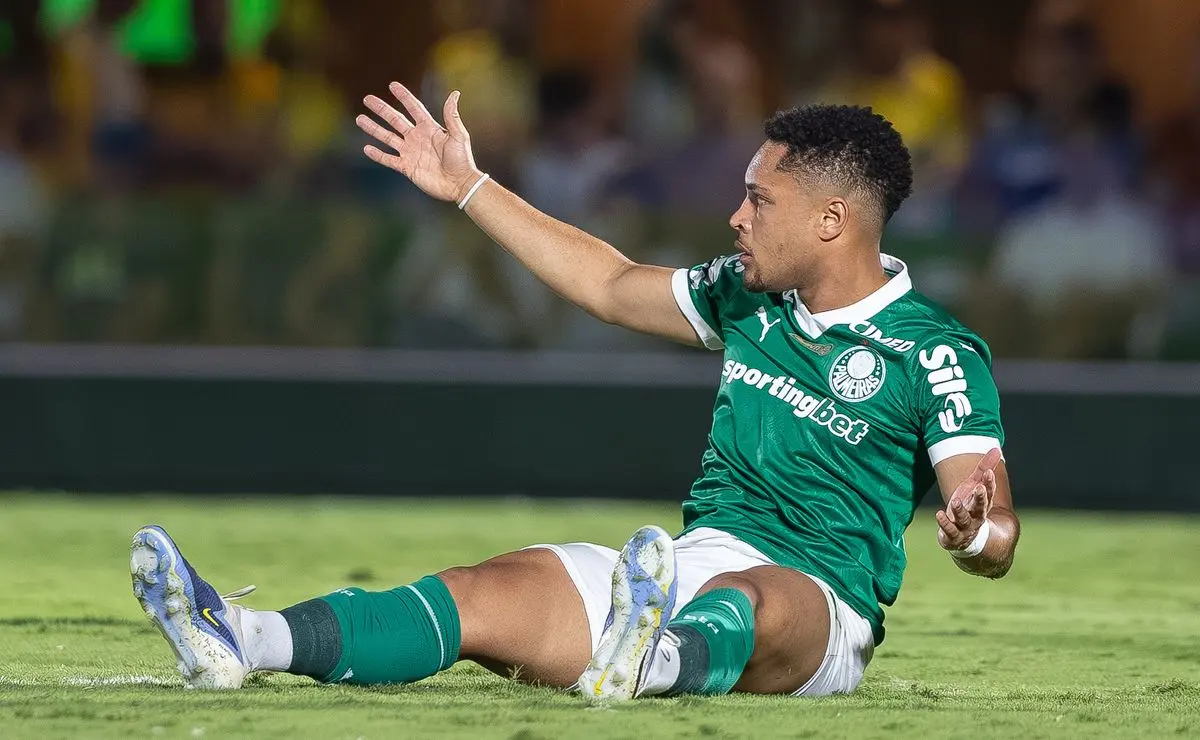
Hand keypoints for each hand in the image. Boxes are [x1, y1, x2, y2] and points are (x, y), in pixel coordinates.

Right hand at [356, 83, 482, 202]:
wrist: (459, 184)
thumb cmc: (462, 160)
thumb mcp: (459, 135)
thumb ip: (452, 115)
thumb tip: (454, 93)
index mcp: (429, 128)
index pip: (413, 108)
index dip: (404, 96)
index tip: (392, 85)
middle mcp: (417, 138)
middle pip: (395, 120)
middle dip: (381, 109)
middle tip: (367, 99)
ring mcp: (410, 152)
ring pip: (388, 137)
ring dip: (374, 129)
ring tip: (360, 119)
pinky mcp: (407, 167)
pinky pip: (389, 160)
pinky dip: (378, 155)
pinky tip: (366, 148)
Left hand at [936, 448, 1000, 551]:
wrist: (964, 538)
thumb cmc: (969, 506)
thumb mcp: (974, 486)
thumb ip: (984, 469)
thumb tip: (996, 448)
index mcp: (982, 503)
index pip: (988, 493)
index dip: (989, 483)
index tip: (988, 473)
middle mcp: (976, 516)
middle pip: (980, 507)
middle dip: (980, 498)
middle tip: (980, 488)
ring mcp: (965, 527)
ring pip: (964, 519)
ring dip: (960, 511)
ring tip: (955, 502)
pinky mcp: (953, 536)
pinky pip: (949, 531)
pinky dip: (945, 524)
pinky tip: (939, 514)